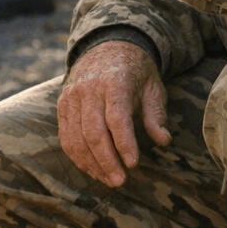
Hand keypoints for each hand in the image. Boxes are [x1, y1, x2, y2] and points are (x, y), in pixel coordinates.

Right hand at [58, 40, 170, 186]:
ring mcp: (72, 96)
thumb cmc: (134, 71)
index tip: (133, 164)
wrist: (106, 46)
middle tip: (120, 181)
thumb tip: (164, 140)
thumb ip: (156, 114)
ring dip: (91, 164)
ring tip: (109, 179)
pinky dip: (78, 157)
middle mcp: (89, 88)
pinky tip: (93, 169)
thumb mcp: (152, 86)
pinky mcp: (62, 105)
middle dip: (106, 160)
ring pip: (76, 137)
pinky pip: (66, 137)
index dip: (124, 143)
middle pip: (93, 131)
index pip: (116, 117)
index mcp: (115, 81)